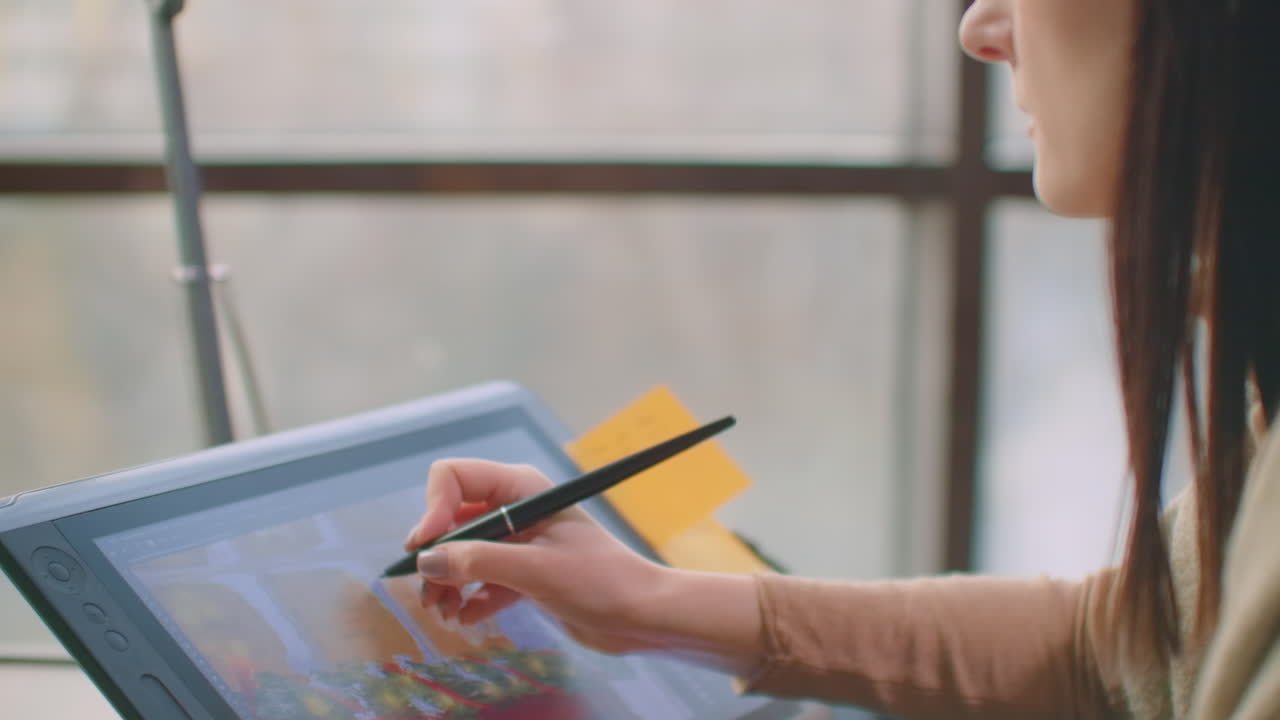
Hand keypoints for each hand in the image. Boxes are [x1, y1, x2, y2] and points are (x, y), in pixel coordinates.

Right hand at [403, 459, 669, 654]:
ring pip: (463, 552)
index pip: (454, 479)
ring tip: (446, 613)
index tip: (427, 549)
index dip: (433, 510)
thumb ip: (478, 562)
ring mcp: (519, 542)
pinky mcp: (524, 573)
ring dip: (448, 582)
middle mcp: (515, 509)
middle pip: (452, 520)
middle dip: (436, 555)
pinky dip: (471, 598)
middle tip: (429, 595)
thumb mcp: (534, 569)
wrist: (641, 615)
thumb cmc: (600, 580)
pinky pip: (482, 579)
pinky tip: (470, 618)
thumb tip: (426, 562)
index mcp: (520, 489)